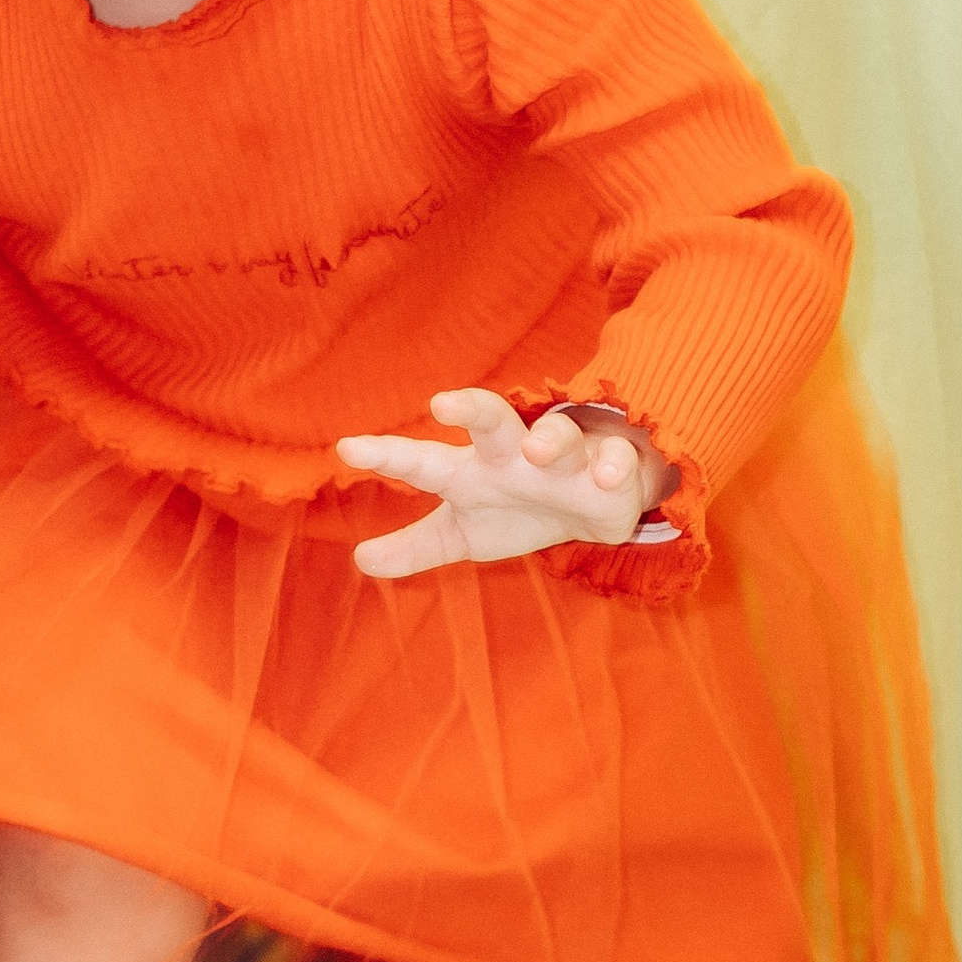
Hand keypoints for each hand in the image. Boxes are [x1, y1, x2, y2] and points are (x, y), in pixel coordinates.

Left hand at [339, 387, 676, 577]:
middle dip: (470, 408)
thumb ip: (415, 546)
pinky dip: (611, 467)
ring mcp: (564, 457)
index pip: (423, 461)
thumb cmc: (516, 509)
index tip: (347, 449)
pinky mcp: (612, 471)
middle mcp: (513, 453)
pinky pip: (615, 461)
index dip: (387, 455)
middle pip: (490, 420)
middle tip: (443, 402)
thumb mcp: (463, 534)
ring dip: (552, 439)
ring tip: (539, 450)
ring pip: (559, 435)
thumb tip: (360, 560)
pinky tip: (604, 477)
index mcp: (471, 470)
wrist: (589, 508)